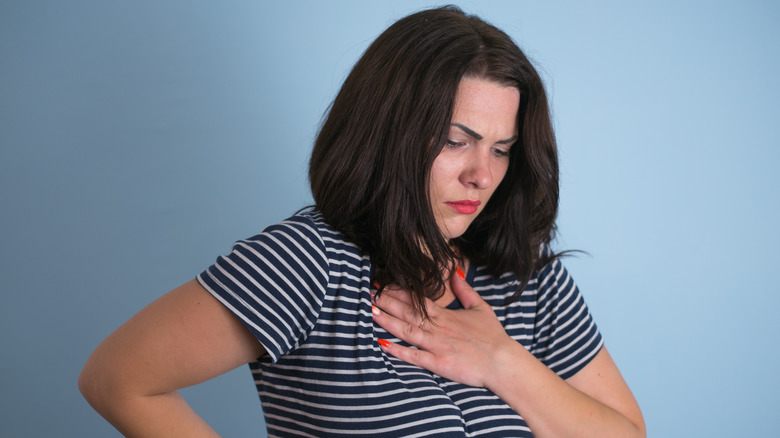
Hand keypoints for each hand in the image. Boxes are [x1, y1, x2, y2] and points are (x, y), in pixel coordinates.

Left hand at [372, 271, 515, 387]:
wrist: (502, 362)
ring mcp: (437, 346)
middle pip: (408, 312)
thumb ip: (465, 290)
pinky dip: (398, 351)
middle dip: (388, 303)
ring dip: (388, 321)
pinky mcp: (438, 363)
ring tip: (371, 312)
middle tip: (369, 294)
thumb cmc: (492, 336)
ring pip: (407, 331)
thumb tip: (455, 271)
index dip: (400, 291)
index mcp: (446, 315)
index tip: (384, 284)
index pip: (418, 299)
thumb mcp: (480, 307)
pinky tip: (382, 344)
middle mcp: (439, 328)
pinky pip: (414, 356)